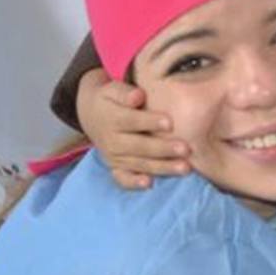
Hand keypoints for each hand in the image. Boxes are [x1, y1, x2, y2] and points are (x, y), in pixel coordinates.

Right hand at [77, 68, 191, 188]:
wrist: (90, 114)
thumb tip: (138, 96)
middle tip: (185, 149)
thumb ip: (125, 93)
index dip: (150, 122)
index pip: (133, 121)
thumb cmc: (110, 99)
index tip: (170, 123)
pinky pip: (123, 178)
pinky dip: (134, 183)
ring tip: (184, 168)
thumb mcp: (113, 89)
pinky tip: (150, 185)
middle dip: (163, 149)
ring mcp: (114, 156)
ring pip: (139, 164)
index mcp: (113, 118)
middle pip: (139, 146)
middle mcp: (113, 140)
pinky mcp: (115, 167)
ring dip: (162, 167)